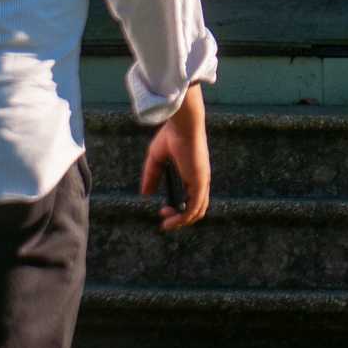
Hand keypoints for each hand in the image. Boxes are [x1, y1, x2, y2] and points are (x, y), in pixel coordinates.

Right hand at [139, 83, 210, 232]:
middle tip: (163, 216)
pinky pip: (194, 208)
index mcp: (194, 173)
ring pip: (197, 211)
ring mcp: (202, 182)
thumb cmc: (171, 136)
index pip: (193, 197)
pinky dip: (182, 218)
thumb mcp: (156, 159)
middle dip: (179, 218)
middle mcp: (200, 179)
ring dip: (181, 221)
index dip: (180, 208)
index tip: (163, 209)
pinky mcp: (199, 183)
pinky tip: (170, 220)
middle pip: (197, 208)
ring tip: (167, 223)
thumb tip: (145, 194)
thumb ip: (151, 176)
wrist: (183, 124)